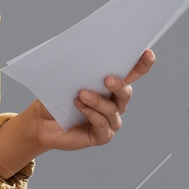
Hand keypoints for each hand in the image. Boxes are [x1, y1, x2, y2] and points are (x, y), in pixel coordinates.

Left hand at [29, 48, 155, 151]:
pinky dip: (92, 115)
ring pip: (112, 110)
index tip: (147, 53)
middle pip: (126, 93)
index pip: (131, 74)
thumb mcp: (65, 79)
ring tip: (81, 95)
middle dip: (119, 85)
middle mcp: (114, 103)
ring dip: (97, 101)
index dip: (142, 65)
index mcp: (109, 86)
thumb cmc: (54, 97)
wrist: (40, 121)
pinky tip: (80, 107)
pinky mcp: (102, 136)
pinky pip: (103, 125)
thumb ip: (79, 68)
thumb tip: (85, 53)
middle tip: (107, 79)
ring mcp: (109, 121)